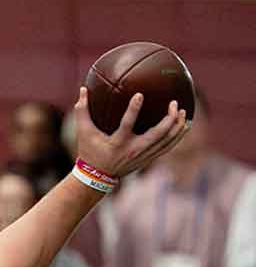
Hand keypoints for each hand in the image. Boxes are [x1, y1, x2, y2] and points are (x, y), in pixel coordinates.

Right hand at [72, 87, 190, 179]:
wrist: (96, 177)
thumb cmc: (89, 150)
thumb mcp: (83, 132)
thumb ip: (82, 111)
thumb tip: (82, 89)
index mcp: (117, 142)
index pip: (127, 124)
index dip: (133, 110)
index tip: (140, 94)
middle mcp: (133, 149)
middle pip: (158, 134)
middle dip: (169, 119)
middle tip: (174, 103)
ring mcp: (143, 155)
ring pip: (167, 141)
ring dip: (177, 126)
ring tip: (184, 111)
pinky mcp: (149, 158)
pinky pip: (168, 146)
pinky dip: (178, 136)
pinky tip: (184, 125)